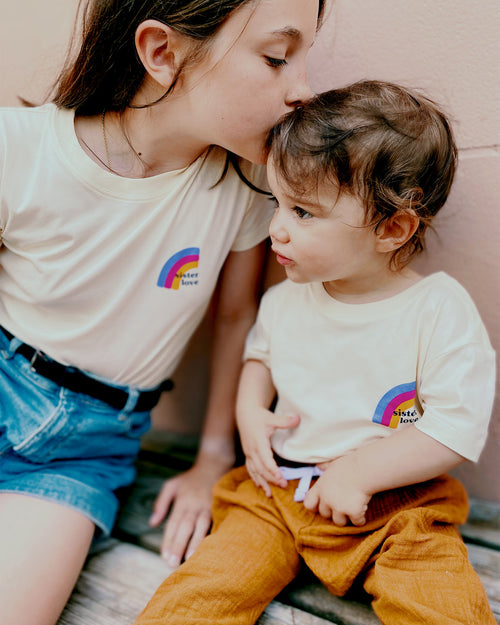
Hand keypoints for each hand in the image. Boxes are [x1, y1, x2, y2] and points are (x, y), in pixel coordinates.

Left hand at [149, 450, 232, 566]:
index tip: (163, 556)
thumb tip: (152, 523)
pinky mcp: (219, 507)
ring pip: (200, 526)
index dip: (168, 540)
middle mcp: (194, 505)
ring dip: (194, 543)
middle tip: (171, 563)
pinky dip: (211, 536)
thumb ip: (161, 503)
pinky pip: (214, 524)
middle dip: (178, 545)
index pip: (172, 524)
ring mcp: (207, 506)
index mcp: (181, 501)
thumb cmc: (191, 478)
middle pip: (184, 527)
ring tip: (189, 559)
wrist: (214, 465)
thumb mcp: (171, 485)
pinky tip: (209, 549)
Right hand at [238, 407, 299, 496]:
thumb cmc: (259, 416)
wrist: (245, 414)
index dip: (272, 469)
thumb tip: (298, 418)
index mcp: (258, 442)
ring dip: (263, 482)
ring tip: (270, 494)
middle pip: (261, 468)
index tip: (280, 477)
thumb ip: (285, 420)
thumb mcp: (272, 417)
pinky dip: (255, 478)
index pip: (265, 459)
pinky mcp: (248, 455)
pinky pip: (250, 469)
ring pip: (255, 471)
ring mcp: (248, 453)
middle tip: (284, 485)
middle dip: (271, 478)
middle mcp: (252, 450)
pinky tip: (260, 486)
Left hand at [303, 456, 370, 525]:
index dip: (314, 507)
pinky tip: (364, 511)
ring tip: (353, 510)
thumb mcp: (333, 464)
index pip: (309, 503)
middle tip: (343, 506)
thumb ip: (325, 467)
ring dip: (346, 518)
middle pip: (324, 514)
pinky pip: (357, 522)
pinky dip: (361, 519)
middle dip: (333, 512)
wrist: (364, 469)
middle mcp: (327, 499)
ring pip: (339, 522)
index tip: (321, 507)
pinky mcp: (353, 512)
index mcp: (321, 487)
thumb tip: (319, 465)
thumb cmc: (350, 465)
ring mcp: (339, 507)